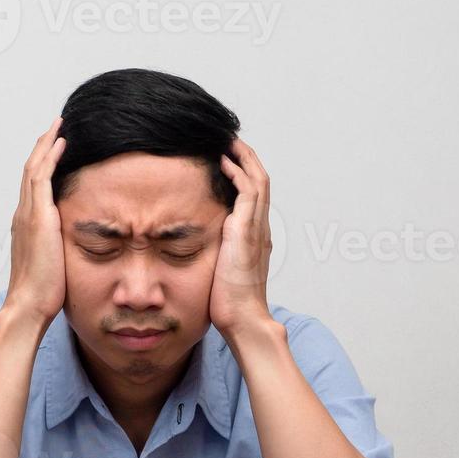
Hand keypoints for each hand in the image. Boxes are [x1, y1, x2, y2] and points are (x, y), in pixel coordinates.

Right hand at [4, 116, 67, 325]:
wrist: (28, 304)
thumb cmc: (42, 292)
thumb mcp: (51, 263)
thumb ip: (57, 248)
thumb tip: (69, 246)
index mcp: (25, 225)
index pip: (32, 187)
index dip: (41, 165)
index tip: (53, 150)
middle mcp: (23, 214)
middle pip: (30, 170)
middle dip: (41, 147)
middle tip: (54, 128)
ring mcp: (28, 214)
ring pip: (34, 168)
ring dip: (45, 145)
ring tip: (58, 126)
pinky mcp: (37, 216)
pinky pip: (41, 176)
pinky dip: (49, 156)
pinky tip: (61, 143)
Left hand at [210, 137, 274, 341]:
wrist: (242, 318)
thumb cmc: (228, 301)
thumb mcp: (220, 269)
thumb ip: (216, 253)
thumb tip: (198, 247)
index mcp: (254, 235)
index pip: (253, 194)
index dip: (243, 172)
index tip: (227, 157)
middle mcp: (259, 227)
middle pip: (259, 180)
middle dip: (245, 157)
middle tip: (228, 139)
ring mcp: (255, 228)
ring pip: (257, 180)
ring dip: (243, 157)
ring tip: (227, 140)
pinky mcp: (247, 232)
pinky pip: (249, 193)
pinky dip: (238, 173)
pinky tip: (224, 161)